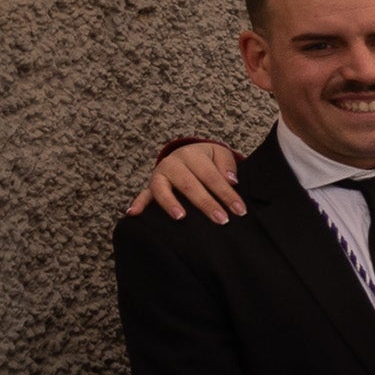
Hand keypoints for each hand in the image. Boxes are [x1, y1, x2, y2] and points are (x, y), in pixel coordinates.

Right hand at [131, 139, 246, 219]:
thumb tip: (231, 180)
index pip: (212, 176)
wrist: (186, 154)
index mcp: (192, 155)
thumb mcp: (220, 154)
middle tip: (221, 220)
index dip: (226, 194)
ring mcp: (159, 175)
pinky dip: (138, 203)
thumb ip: (226, 165)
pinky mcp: (151, 186)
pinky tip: (133, 214)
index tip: (240, 210)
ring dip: (170, 203)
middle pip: (189, 184)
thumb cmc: (207, 159)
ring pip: (162, 189)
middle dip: (206, 203)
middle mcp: (173, 163)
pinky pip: (143, 195)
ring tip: (180, 217)